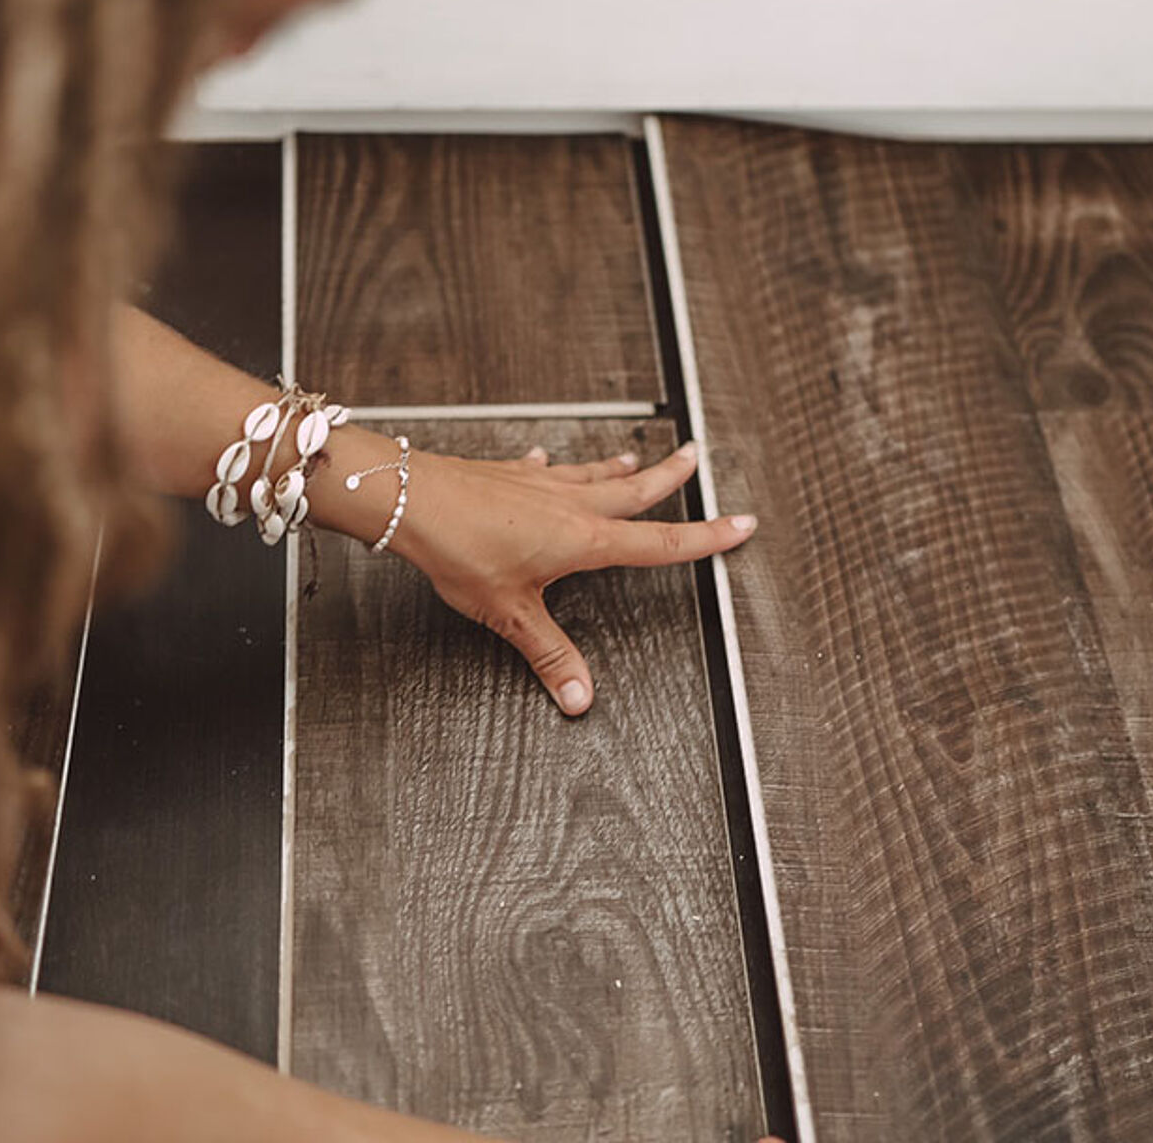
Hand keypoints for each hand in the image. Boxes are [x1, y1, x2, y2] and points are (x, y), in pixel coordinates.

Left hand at [389, 441, 756, 714]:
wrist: (412, 499)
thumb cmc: (460, 550)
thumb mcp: (510, 615)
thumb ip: (549, 655)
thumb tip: (580, 695)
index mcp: (585, 539)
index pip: (661, 541)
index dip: (706, 537)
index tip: (740, 524)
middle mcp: (571, 504)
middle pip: (636, 488)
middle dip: (671, 476)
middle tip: (696, 456)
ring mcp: (540, 485)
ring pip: (594, 472)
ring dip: (619, 466)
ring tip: (637, 456)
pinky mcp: (509, 476)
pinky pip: (541, 469)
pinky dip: (551, 468)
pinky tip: (543, 462)